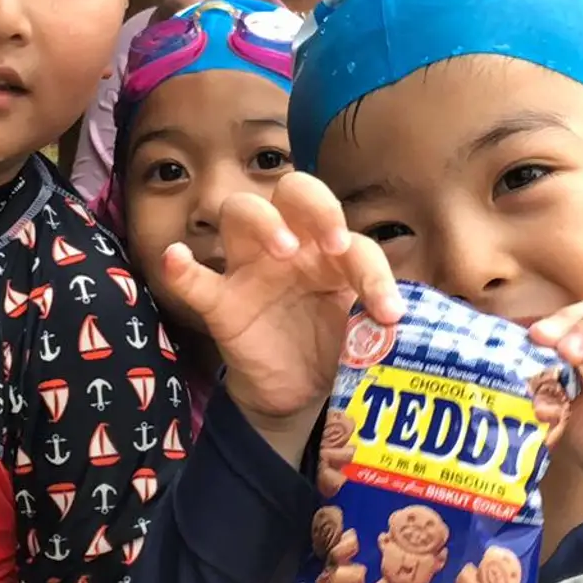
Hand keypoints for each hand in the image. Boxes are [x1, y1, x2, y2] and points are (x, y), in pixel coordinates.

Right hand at [156, 172, 401, 460]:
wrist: (296, 393)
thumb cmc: (333, 346)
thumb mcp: (365, 335)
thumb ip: (380, 324)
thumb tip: (406, 328)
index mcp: (332, 252)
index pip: (355, 240)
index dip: (373, 271)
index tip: (388, 313)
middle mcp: (292, 247)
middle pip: (293, 189)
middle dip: (315, 205)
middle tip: (331, 245)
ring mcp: (251, 270)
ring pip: (240, 212)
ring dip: (262, 222)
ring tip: (283, 250)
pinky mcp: (221, 303)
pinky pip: (194, 278)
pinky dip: (181, 267)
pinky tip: (177, 259)